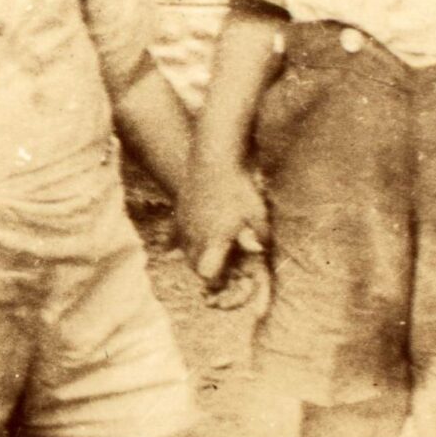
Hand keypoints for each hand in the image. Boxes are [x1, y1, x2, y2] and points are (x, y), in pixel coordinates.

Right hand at [177, 167, 269, 305]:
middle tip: (218, 266)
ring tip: (207, 252)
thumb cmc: (239, 185)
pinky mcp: (179, 208)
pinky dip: (179, 239)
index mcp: (214, 240)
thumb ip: (260, 236)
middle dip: (204, 269)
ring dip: (194, 255)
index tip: (223, 280)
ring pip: (184, 249)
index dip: (214, 281)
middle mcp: (195, 235)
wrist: (215, 155)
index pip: (207, 274)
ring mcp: (184, 221)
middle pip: (194, 265)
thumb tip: (260, 251)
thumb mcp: (257, 211)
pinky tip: (183, 239)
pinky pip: (176, 232)